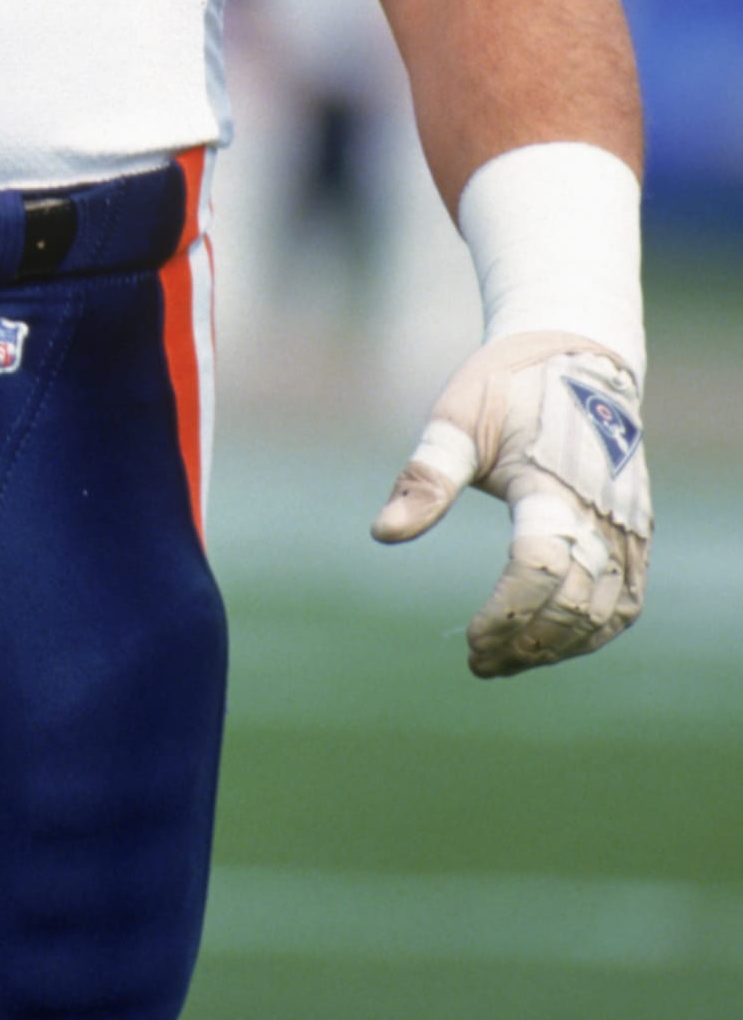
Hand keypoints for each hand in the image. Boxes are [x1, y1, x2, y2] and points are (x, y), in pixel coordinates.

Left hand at [372, 330, 650, 677]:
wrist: (579, 357)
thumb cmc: (509, 386)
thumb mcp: (459, 418)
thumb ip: (427, 477)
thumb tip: (383, 534)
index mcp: (556, 481)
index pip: (539, 566)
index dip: (506, 613)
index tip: (471, 639)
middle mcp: (604, 510)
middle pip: (574, 600)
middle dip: (526, 642)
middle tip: (478, 662)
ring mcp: (628, 525)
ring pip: (605, 610)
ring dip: (558, 646)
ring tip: (506, 662)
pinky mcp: (636, 533)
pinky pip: (624, 599)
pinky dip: (592, 632)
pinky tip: (549, 645)